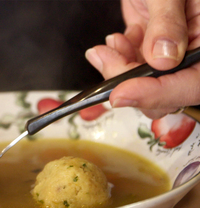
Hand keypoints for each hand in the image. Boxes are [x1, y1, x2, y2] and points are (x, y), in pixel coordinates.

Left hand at [86, 0, 199, 118]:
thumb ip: (168, 22)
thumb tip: (162, 59)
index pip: (190, 85)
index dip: (156, 94)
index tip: (122, 93)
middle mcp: (193, 53)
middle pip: (164, 93)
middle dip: (129, 82)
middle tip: (108, 61)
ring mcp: (171, 54)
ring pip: (143, 84)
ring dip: (118, 70)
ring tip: (106, 49)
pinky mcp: (152, 50)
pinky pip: (133, 69)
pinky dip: (117, 61)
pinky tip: (116, 42)